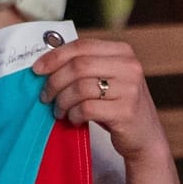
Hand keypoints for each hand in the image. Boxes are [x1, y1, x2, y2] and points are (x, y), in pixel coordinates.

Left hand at [33, 37, 167, 164]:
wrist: (145, 137)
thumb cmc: (117, 105)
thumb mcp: (107, 79)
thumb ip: (84, 66)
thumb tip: (45, 61)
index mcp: (123, 52)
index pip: (82, 46)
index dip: (55, 56)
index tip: (37, 69)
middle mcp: (129, 66)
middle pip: (78, 66)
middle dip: (55, 81)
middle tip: (45, 96)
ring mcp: (130, 89)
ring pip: (80, 88)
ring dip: (62, 101)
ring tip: (59, 110)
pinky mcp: (126, 111)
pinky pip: (87, 108)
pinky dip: (74, 114)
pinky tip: (74, 119)